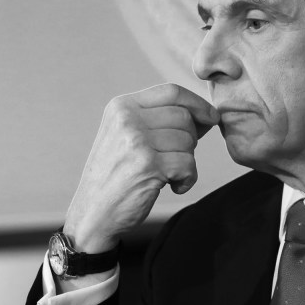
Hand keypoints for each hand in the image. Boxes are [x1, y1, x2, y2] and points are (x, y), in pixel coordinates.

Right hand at [64, 84, 218, 252]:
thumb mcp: (126, 136)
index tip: (211, 118)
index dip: (198, 103)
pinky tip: (172, 186)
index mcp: (122, 106)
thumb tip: (206, 113)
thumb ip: (158, 119)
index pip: (171, 92)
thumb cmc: (116, 175)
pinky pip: (188, 164)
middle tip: (174, 160)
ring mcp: (136, 141)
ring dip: (187, 162)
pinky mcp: (147, 165)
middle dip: (190, 140)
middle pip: (183, 117)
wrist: (93, 213)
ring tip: (168, 175)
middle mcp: (127, 119)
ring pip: (188, 141)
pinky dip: (188, 179)